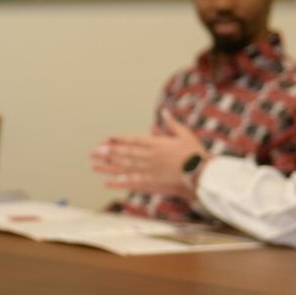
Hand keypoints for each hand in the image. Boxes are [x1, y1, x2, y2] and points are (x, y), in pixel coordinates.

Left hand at [90, 112, 207, 197]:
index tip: (106, 140)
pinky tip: (108, 182)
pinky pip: (133, 182)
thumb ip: (171, 124)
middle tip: (93, 153)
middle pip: (124, 154)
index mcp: (157, 143)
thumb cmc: (196, 153)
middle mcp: (150, 156)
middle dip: (107, 153)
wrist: (203, 173)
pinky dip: (120, 182)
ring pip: (125, 167)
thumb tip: (164, 112)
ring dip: (108, 167)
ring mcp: (150, 170)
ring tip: (94, 166)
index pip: (133, 140)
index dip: (118, 140)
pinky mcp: (153, 182)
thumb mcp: (185, 134)